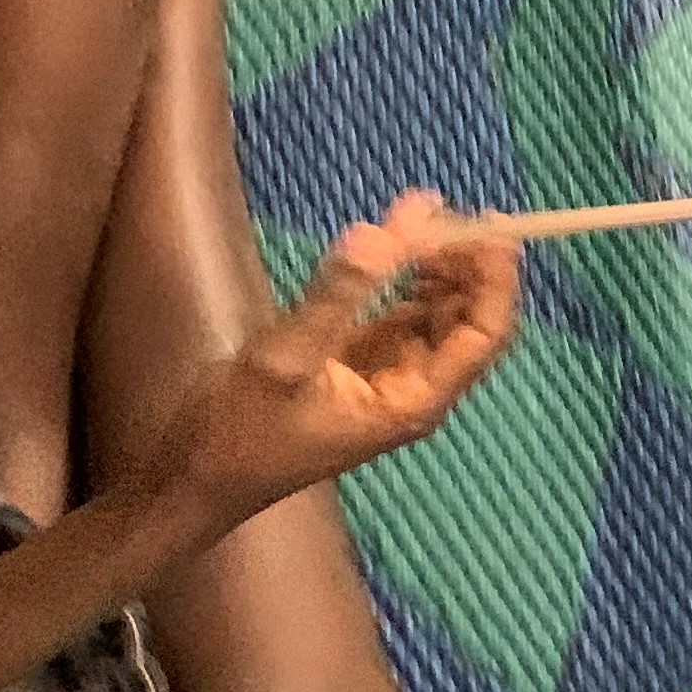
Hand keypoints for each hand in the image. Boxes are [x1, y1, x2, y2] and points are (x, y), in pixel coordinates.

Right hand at [142, 192, 517, 532]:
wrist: (195, 478)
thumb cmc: (239, 434)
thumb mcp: (282, 359)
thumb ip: (335, 297)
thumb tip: (384, 235)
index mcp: (414, 401)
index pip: (483, 336)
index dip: (497, 281)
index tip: (494, 228)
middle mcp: (415, 389)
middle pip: (470, 321)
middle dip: (470, 268)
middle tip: (451, 213)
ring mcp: (390, 375)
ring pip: (438, 315)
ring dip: (442, 269)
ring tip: (424, 218)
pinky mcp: (360, 362)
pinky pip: (402, 315)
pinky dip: (407, 280)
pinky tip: (400, 244)